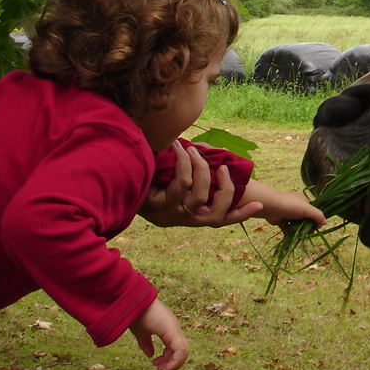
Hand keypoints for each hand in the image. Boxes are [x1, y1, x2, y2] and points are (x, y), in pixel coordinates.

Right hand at [127, 298, 188, 369]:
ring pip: (183, 351)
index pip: (176, 348)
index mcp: (169, 329)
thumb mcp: (142, 333)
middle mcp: (175, 329)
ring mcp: (175, 329)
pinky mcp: (172, 331)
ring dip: (174, 364)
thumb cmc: (137, 315)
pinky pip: (180, 349)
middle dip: (173, 363)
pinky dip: (175, 361)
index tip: (158, 366)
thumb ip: (146, 344)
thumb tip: (151, 355)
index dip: (169, 359)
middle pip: (182, 351)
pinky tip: (165, 367)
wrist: (134, 303)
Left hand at [140, 140, 258, 227]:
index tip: (260, 204)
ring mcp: (170, 216)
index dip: (239, 214)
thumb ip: (192, 170)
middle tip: (222, 169)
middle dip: (225, 191)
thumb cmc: (144, 175)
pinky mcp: (158, 208)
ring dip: (200, 170)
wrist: (110, 182)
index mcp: (188, 215)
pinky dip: (183, 165)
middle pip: (215, 214)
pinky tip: (178, 150)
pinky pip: (181, 185)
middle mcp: (181, 220)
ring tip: (194, 151)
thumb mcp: (172, 174)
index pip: (220, 220)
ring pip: (199, 196)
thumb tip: (209, 153)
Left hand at [239, 179, 326, 228]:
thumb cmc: (290, 205)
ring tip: (301, 236)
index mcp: (303, 202)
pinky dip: (290, 234)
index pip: (313, 211)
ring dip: (300, 231)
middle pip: (306, 219)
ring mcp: (289, 214)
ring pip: (297, 225)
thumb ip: (318, 215)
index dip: (316, 219)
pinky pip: (288, 229)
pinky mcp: (282, 221)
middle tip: (309, 232)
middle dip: (308, 226)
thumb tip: (326, 222)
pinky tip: (293, 239)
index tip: (317, 226)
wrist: (271, 206)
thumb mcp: (307, 209)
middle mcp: (296, 207)